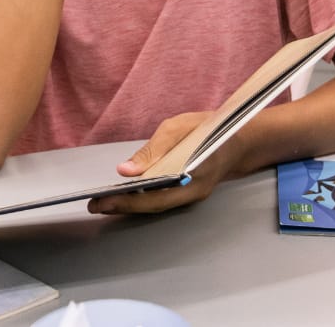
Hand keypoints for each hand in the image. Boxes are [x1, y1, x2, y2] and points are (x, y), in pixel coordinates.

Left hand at [87, 111, 236, 214]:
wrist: (240, 136)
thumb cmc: (210, 128)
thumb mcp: (179, 128)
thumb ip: (153, 149)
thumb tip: (125, 170)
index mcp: (193, 179)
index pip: (155, 198)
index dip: (127, 202)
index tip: (102, 202)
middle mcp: (192, 194)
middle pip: (153, 207)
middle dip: (122, 207)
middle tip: (94, 206)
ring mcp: (191, 195)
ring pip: (157, 206)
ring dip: (130, 204)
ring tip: (103, 201)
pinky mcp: (188, 191)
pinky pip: (162, 199)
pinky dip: (141, 198)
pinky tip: (125, 194)